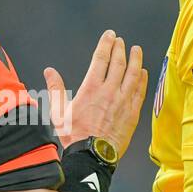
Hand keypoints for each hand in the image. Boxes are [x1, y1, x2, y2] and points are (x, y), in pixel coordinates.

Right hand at [44, 30, 147, 154]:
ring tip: (136, 50)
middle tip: (121, 41)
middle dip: (120, 49)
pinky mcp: (132, 114)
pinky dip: (142, 80)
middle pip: (118, 63)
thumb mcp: (58, 111)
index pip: (101, 59)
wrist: (91, 156)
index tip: (110, 35)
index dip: (106, 44)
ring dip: (135, 60)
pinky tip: (143, 72)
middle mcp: (109, 92)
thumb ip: (56, 88)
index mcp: (91, 89)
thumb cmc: (74, 135)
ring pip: (133, 75)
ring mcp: (123, 102)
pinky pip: (140, 92)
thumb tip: (49, 71)